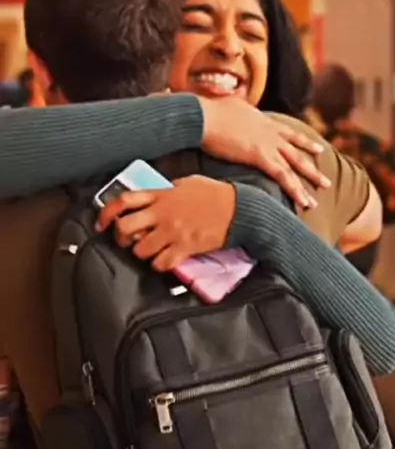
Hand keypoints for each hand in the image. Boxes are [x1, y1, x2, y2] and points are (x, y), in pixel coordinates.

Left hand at [96, 176, 234, 271]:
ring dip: (141, 253)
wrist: (238, 209)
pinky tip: (165, 260)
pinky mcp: (185, 248)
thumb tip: (154, 196)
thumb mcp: (186, 183)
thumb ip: (166, 190)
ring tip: (150, 251)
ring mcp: (173, 232)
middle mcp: (162, 214)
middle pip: (125, 228)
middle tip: (128, 241)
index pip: (123, 201)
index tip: (102, 223)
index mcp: (161, 195)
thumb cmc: (215, 194)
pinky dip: (159, 265)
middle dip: (121, 238)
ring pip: (140, 250)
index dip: (106, 213)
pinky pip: (162, 263)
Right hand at [199, 97, 329, 208]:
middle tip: (325, 179)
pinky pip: (283, 176)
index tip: (317, 148)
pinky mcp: (260, 156)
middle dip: (312, 166)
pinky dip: (295, 190)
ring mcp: (267, 144)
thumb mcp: (228, 102)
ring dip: (309, 181)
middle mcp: (270, 132)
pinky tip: (304, 201)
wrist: (203, 116)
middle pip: (297, 151)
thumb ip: (236, 103)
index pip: (288, 133)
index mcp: (263, 120)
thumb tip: (232, 99)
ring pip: (295, 165)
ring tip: (319, 197)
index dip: (304, 142)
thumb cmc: (208, 111)